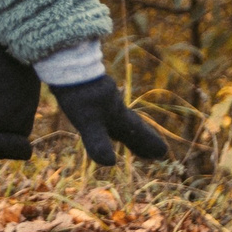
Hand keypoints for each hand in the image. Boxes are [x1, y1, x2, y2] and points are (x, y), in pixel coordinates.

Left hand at [50, 76, 170, 168]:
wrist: (68, 68)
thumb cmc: (80, 98)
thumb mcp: (89, 124)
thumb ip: (99, 143)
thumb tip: (110, 163)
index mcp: (119, 117)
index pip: (139, 134)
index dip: (150, 144)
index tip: (163, 153)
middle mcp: (116, 109)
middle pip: (133, 127)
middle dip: (143, 140)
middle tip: (155, 152)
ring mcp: (104, 100)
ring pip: (122, 117)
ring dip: (129, 129)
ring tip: (132, 137)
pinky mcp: (92, 93)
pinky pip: (108, 109)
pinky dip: (113, 118)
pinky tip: (104, 116)